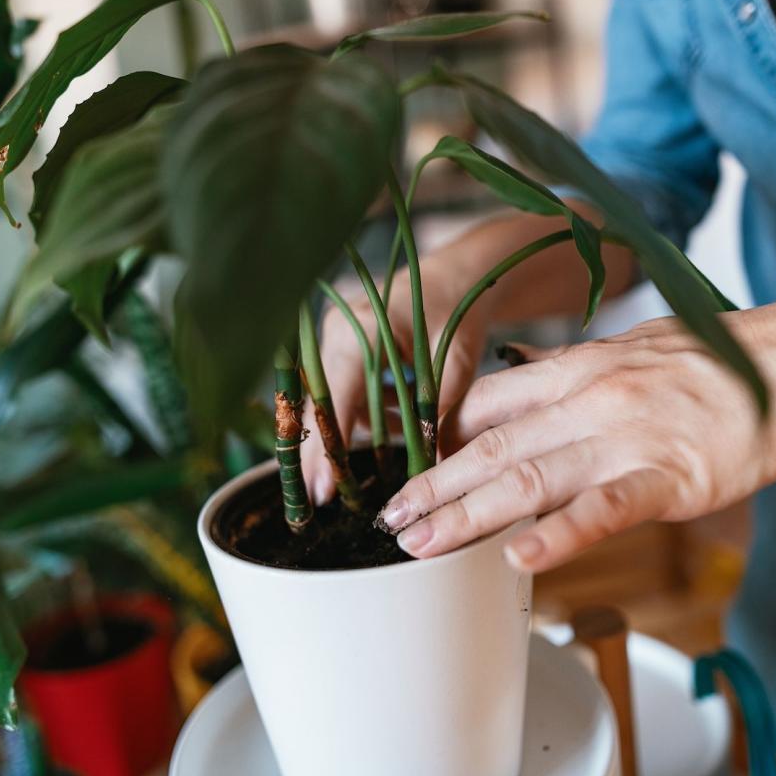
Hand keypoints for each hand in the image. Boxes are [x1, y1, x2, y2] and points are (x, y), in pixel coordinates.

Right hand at [301, 254, 492, 502]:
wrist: (457, 276)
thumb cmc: (460, 310)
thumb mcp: (457, 362)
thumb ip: (436, 409)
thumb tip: (427, 463)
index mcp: (362, 329)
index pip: (335, 398)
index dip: (328, 447)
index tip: (323, 489)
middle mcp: (337, 331)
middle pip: (318, 403)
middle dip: (317, 453)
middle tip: (315, 500)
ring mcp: (333, 337)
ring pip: (323, 400)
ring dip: (329, 440)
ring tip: (329, 486)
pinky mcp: (339, 347)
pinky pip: (335, 391)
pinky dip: (344, 420)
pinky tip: (354, 449)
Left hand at [376, 301, 775, 572]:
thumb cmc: (721, 360)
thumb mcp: (632, 347)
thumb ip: (574, 370)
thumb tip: (523, 375)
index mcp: (580, 368)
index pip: (488, 404)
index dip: (439, 439)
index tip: (404, 468)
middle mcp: (591, 399)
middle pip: (491, 445)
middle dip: (433, 485)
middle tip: (389, 517)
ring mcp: (627, 438)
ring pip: (530, 478)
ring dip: (467, 514)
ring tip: (420, 544)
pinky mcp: (671, 477)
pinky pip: (605, 509)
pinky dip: (560, 534)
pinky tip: (519, 558)